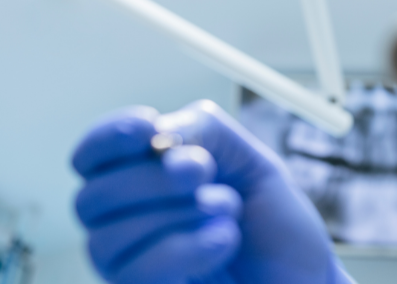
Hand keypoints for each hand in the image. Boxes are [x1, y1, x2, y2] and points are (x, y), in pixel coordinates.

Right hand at [71, 101, 352, 283]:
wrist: (306, 279)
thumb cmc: (273, 224)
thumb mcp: (248, 158)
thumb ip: (204, 130)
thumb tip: (159, 135)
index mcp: (143, 178)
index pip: (91, 156)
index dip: (109, 137)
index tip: (149, 128)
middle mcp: (126, 223)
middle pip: (90, 198)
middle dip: (150, 178)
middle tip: (201, 171)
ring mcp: (133, 266)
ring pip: (103, 240)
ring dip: (173, 215)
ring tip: (226, 209)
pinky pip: (134, 273)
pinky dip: (185, 248)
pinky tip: (224, 239)